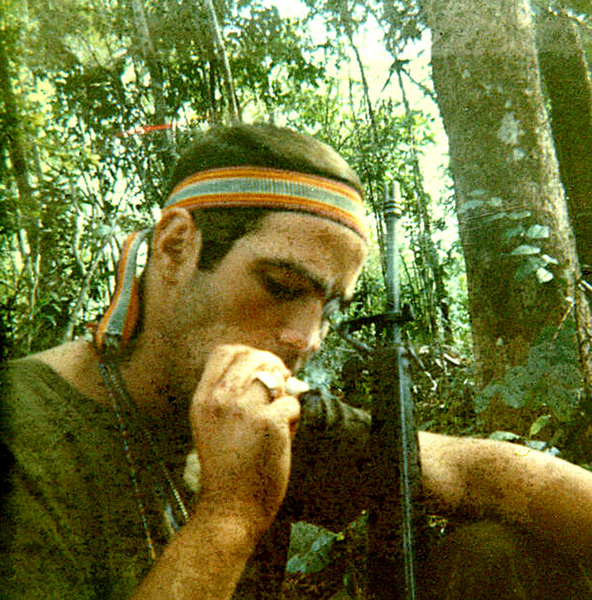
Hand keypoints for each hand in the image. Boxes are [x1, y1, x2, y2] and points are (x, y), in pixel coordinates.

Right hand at [189, 344, 300, 537]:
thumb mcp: (212, 424)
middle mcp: (220, 398)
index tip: (261, 368)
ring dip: (284, 395)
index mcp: (204, 398)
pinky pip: (292, 403)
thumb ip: (232, 395)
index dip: (248, 354)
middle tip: (282, 383)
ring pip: (276, 379)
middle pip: (254, 357)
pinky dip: (294, 418)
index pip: (225, 352)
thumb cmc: (227, 468)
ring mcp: (244, 409)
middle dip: (273, 365)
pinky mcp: (269, 422)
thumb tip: (272, 371)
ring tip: (280, 417)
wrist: (230, 508)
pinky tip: (284, 436)